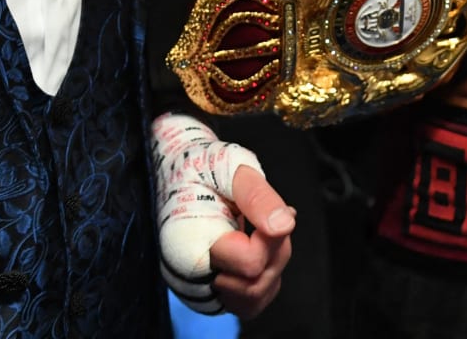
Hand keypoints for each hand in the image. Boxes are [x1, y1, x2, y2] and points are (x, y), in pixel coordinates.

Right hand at [151, 113, 294, 317]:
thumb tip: (285, 225)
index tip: (257, 210)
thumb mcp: (230, 165)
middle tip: (260, 215)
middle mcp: (190, 279)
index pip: (250, 265)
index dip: (267, 237)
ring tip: (257, 230)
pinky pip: (251, 301)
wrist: (181, 173)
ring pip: (256, 298)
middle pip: (257, 284)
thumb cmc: (203, 166)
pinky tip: (257, 245)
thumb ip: (256, 195)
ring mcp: (201, 290)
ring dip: (270, 262)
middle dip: (273, 248)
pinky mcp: (211, 295)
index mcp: (186, 245)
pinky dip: (264, 274)